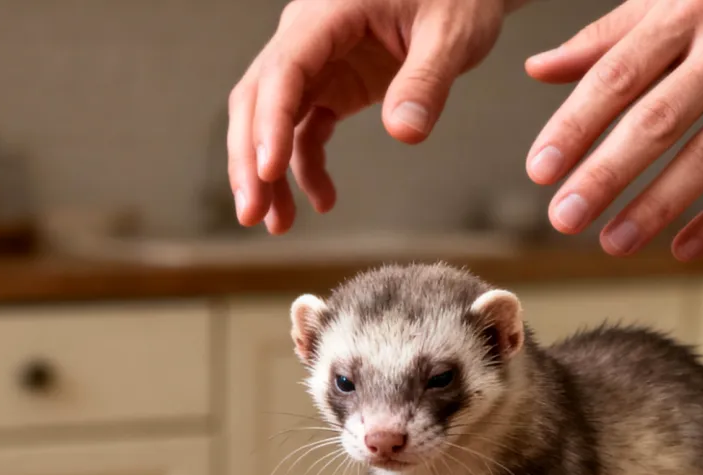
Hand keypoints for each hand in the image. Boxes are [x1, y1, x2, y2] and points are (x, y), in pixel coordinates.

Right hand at [227, 0, 515, 233]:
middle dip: (250, 158)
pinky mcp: (332, 85)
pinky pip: (304, 129)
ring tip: (276, 224)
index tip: (267, 170)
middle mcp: (310, 36)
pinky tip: (321, 201)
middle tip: (251, 214)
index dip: (269, 121)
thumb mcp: (453, 34)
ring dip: (268, 172)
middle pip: (258, 97)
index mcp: (330, 13)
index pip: (284, 69)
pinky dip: (304, 166)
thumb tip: (403, 133)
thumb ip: (427, 80)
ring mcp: (317, 63)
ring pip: (272, 119)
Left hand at [522, 0, 702, 259]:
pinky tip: (685, 247)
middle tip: (564, 217)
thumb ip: (608, 36)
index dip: (575, 126)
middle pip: (656, 122)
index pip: (617, 76)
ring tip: (613, 242)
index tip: (540, 168)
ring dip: (657, 207)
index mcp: (687, 12)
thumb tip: (541, 68)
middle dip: (605, 175)